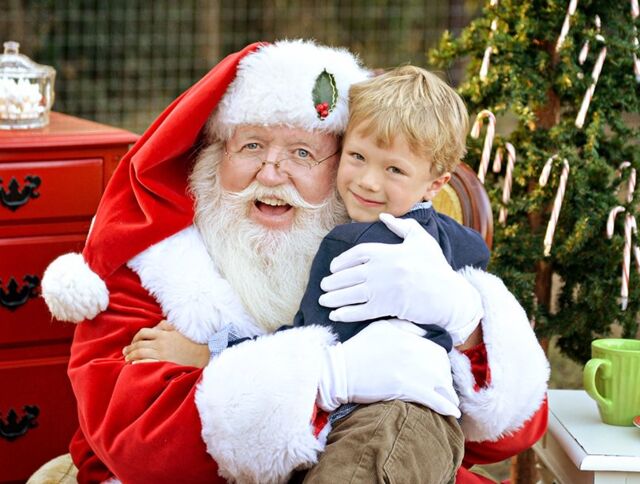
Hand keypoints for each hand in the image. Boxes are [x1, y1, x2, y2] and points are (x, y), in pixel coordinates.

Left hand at [123, 320, 209, 367]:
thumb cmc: (192, 343)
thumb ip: (168, 326)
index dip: (135, 338)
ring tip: (128, 360)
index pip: (143, 333)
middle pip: (139, 344)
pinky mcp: (164, 364)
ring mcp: (162, 354)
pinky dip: (138, 364)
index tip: (132, 343)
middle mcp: (161, 343)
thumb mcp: (180, 331)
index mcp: (164, 334)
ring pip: (140, 354)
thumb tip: (158, 325)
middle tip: (125, 353)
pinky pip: (146, 363)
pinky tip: (134, 366)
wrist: (203, 355)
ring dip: (131, 357)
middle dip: (130, 349)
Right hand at [316, 319, 459, 416]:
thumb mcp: (381, 327)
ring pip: (441, 383)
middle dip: (446, 378)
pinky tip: (452, 413)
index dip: (442, 363)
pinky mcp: (406, 389)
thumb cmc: (358, 348)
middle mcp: (414, 352)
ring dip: (448, 394)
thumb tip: (424, 331)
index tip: (440, 370)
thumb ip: (405, 326)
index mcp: (409, 337)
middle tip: (445, 388)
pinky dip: (445, 407)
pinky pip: (433, 399)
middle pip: (442, 367)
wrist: (340, 371)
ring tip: (451, 402)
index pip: (437, 350)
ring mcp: (411, 370)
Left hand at [319, 213, 482, 345]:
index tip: (333, 267)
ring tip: (323, 299)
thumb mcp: (421, 240)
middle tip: (323, 285)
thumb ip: (402, 226)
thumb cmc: (435, 267)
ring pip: (351, 293)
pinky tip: (335, 315)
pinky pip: (361, 311)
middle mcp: (382, 270)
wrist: (448, 295)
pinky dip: (346, 313)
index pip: (358, 253)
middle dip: (334, 281)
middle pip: (350, 274)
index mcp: (388, 252)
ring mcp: (383, 290)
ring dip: (334, 297)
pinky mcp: (387, 307)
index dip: (342, 260)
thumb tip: (384, 216)